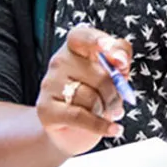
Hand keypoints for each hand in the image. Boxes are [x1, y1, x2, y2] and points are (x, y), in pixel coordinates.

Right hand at [35, 24, 131, 155]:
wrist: (72, 127)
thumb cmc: (96, 92)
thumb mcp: (114, 70)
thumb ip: (121, 57)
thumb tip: (119, 60)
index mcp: (76, 45)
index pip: (83, 36)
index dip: (99, 42)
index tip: (117, 56)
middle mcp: (60, 60)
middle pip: (100, 75)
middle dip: (117, 93)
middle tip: (118, 102)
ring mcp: (50, 84)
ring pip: (91, 97)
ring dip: (107, 109)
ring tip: (106, 112)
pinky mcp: (45, 109)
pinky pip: (81, 117)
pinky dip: (101, 125)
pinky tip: (113, 129)